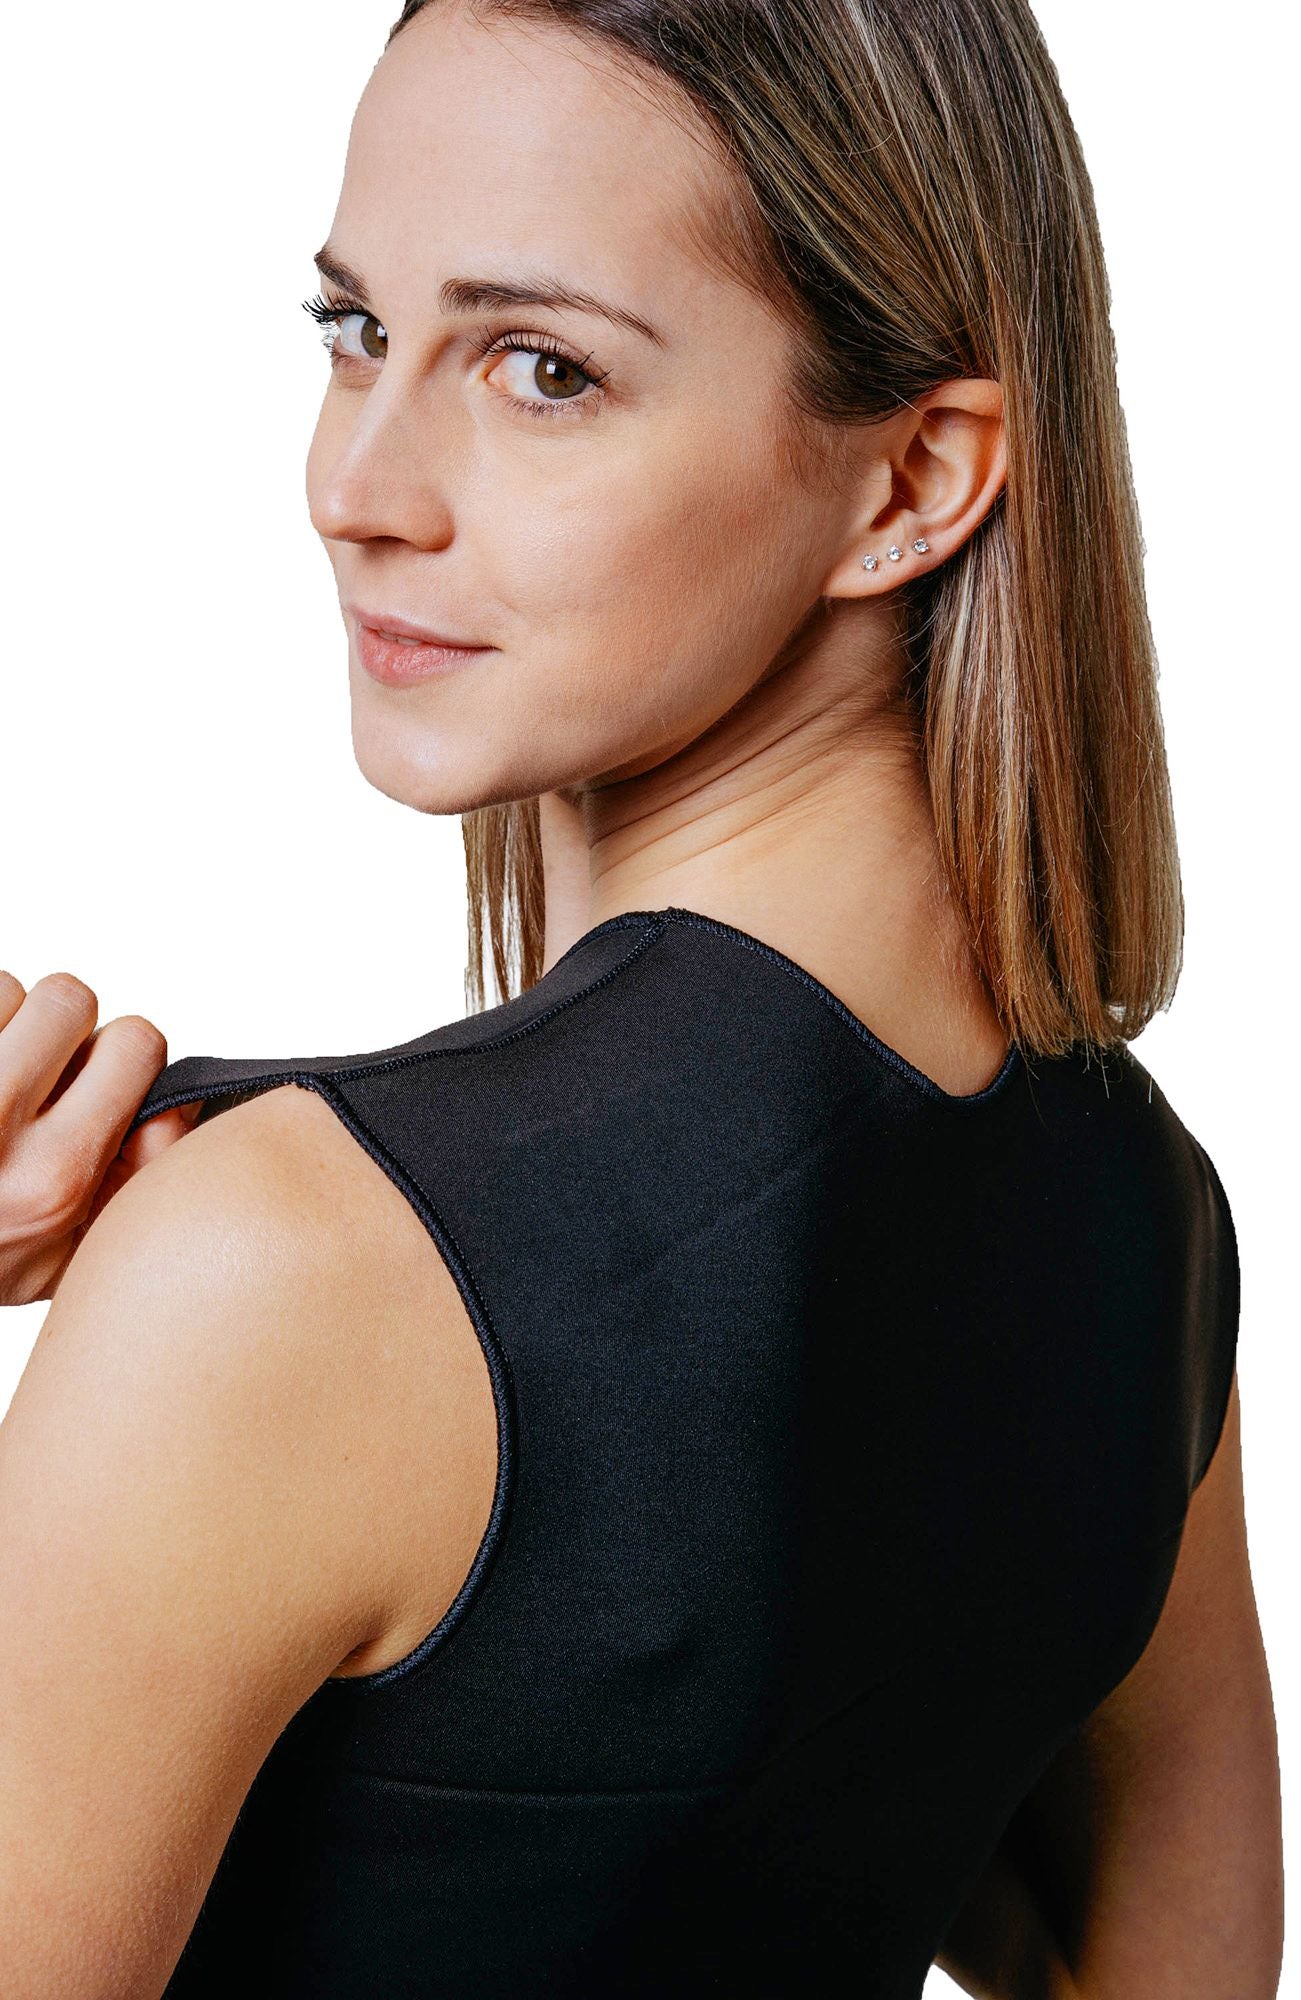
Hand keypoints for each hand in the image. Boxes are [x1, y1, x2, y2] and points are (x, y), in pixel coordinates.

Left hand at [0, 969, 201, 1306]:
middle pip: (71, 998)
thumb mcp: (63, 1255)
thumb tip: (174, 1105)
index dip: (126, 1059)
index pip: (137, 1041)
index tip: (103, 1087)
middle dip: (65, 1029)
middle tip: (44, 1073)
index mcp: (54, 1173)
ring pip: (5, 988)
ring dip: (4, 1023)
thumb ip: (137, 1182)